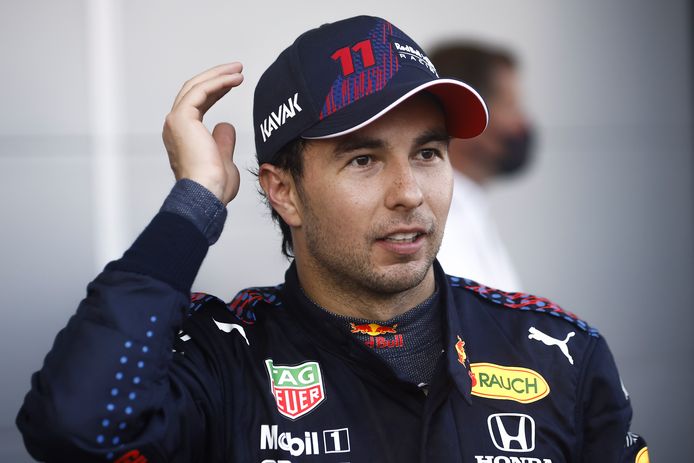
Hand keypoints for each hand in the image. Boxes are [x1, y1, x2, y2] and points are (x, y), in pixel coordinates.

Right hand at [162, 62, 243, 204]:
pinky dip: (218, 82)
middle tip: (237, 70)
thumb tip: (226, 125)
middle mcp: (174, 125)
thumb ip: (223, 140)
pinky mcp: (182, 117)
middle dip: (216, 77)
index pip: (197, 104)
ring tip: (238, 70)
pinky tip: (234, 79)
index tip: (234, 83)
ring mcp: (176, 120)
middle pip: (194, 91)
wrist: (207, 193)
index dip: (216, 91)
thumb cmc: (215, 186)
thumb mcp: (223, 158)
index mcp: (182, 135)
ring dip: (218, 75)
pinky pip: (200, 91)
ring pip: (196, 87)